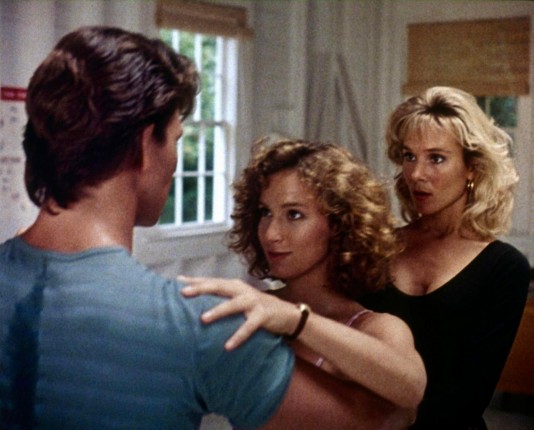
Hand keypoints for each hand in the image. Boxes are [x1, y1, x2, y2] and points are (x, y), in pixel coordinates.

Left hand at [180, 276, 299, 349]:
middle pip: (219, 287)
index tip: (177, 282)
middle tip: (184, 293)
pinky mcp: (262, 315)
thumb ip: (221, 299)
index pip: (211, 281)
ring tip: (203, 319)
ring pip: (232, 305)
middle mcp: (242, 290)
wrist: (286, 314)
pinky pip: (248, 326)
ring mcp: (252, 302)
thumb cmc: (255, 307)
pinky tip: (228, 346)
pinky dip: (238, 336)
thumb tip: (197, 303)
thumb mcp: (238, 300)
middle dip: (201, 289)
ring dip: (218, 311)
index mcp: (234, 286)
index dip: (195, 281)